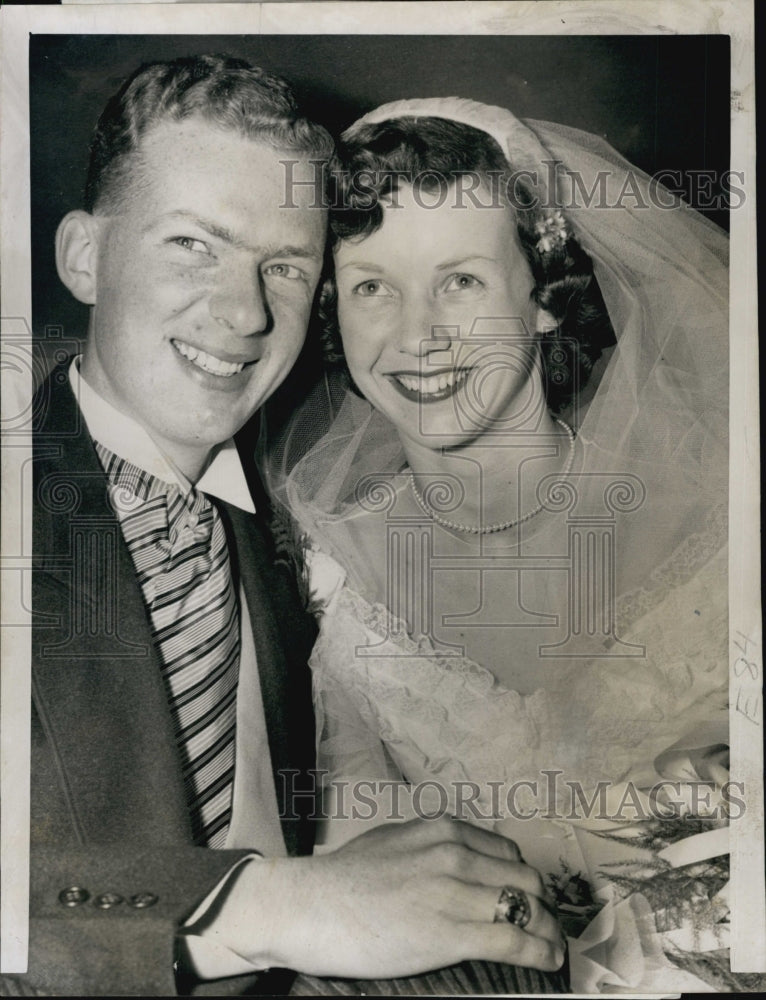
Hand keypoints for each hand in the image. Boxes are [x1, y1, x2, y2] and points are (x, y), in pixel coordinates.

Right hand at [217, 817, 564, 978]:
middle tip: (543, 925)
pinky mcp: (451, 933)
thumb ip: (431, 845)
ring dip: (547, 930)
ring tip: (552, 946)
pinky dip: (540, 951)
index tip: (527, 898)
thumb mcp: (395, 841)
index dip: (523, 880)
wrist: (311, 905)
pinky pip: (514, 940)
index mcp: (442, 830)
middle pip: (525, 880)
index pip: (507, 854)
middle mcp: (455, 854)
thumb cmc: (344, 878)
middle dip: (540, 905)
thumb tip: (460, 857)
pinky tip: (548, 960)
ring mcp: (454, 892)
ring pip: (527, 908)